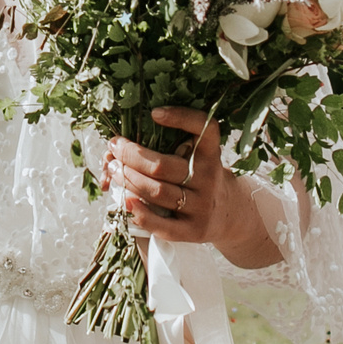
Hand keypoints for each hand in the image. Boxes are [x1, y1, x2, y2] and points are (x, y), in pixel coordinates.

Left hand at [107, 107, 243, 249]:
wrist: (228, 213)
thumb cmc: (199, 178)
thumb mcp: (196, 158)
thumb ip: (168, 147)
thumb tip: (115, 150)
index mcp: (210, 154)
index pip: (204, 129)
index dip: (180, 118)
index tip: (154, 113)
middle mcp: (209, 178)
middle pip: (162, 165)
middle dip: (131, 154)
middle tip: (115, 146)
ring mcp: (202, 206)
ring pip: (157, 192)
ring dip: (128, 179)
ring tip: (114, 169)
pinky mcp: (194, 230)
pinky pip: (163, 224)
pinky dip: (141, 213)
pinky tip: (126, 201)